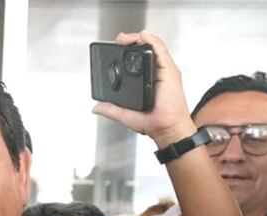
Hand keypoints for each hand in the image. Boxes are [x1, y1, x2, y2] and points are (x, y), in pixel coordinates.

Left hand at [92, 31, 196, 146]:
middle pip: (147, 49)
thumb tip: (96, 107)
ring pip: (154, 46)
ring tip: (126, 38)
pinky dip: (152, 41)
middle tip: (119, 40)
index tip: (117, 47)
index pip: (140, 59)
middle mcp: (157, 73)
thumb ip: (110, 109)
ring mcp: (164, 71)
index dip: (129, 50)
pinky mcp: (170, 71)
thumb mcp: (125, 115)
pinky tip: (142, 37)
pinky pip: (161, 50)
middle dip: (133, 41)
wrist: (166, 128)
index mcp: (149, 80)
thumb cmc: (154, 122)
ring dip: (140, 38)